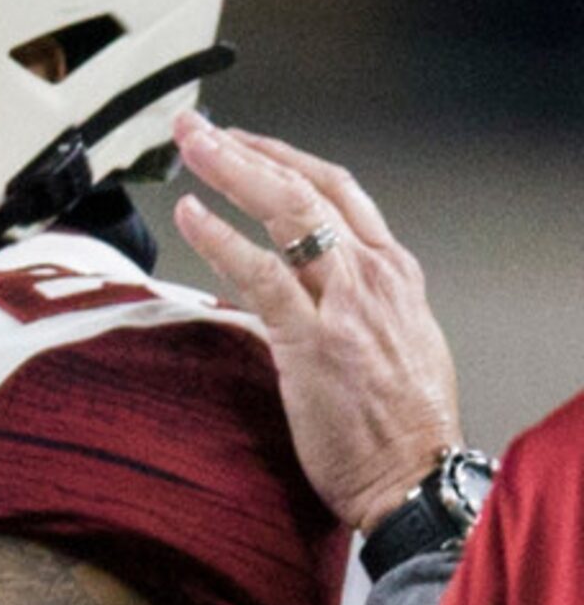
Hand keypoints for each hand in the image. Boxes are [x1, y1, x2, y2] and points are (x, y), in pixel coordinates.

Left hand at [171, 109, 459, 531]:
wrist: (415, 477)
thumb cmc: (399, 424)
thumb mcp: (390, 342)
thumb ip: (345, 304)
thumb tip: (286, 288)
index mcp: (392, 272)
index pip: (335, 190)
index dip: (282, 157)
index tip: (240, 141)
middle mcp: (373, 275)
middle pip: (306, 187)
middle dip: (246, 149)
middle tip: (196, 127)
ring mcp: (345, 304)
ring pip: (286, 213)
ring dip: (231, 171)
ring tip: (188, 147)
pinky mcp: (313, 340)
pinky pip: (261, 275)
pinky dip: (222, 238)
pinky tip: (191, 214)